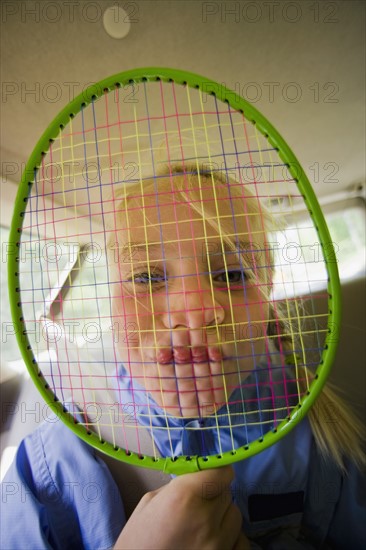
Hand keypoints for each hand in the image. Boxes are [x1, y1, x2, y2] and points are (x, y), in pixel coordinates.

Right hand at [114, 466, 248, 549]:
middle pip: (227, 493)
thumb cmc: (137, 541)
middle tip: (197, 506)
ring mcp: (218, 545)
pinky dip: (231, 540)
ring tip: (202, 527)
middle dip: (214, 496)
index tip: (212, 476)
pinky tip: (212, 542)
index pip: (221, 473)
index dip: (216, 473)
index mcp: (183, 497)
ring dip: (222, 517)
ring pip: (235, 516)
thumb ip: (178, 486)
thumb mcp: (150, 503)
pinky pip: (241, 542)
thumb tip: (200, 477)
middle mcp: (205, 520)